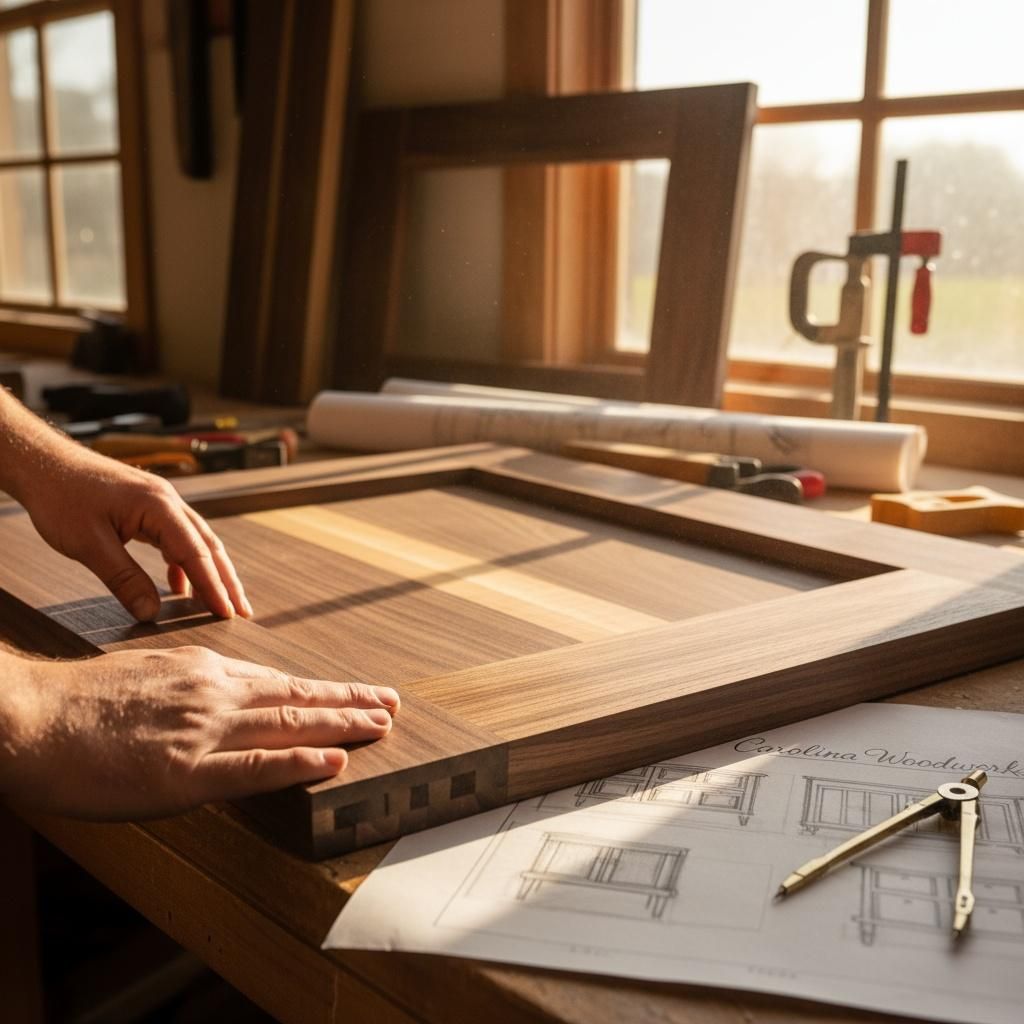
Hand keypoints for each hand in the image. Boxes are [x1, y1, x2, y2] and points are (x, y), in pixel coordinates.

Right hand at [0, 646, 398, 819]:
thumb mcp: (146, 674)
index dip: (321, 689)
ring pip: (287, 725)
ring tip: (382, 725)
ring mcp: (203, 731)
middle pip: (296, 697)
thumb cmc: (77, 703)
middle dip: (349, 701)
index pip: (278, 681)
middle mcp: (213, 693)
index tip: (357, 692)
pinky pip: (252, 768)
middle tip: (392, 703)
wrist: (28, 717)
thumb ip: (189, 684)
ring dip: (341, 725)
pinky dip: (297, 764)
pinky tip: (331, 762)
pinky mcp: (183, 772)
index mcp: (203, 672)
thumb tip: (222, 694)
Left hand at [13, 426, 250, 621]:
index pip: (196, 552)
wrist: (43, 463)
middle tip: (242, 611)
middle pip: (208, 545)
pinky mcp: (148, 509)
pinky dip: (184, 564)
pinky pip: (176, 539)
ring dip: (210, 572)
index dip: (213, 585)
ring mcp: (160, 504)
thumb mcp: (89, 545)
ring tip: (222, 602)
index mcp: (159, 507)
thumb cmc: (61, 497)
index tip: (228, 613)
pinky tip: (180, 587)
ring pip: (196, 542)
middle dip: (227, 580)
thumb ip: (123, 579)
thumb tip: (150, 612)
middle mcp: (168, 502)